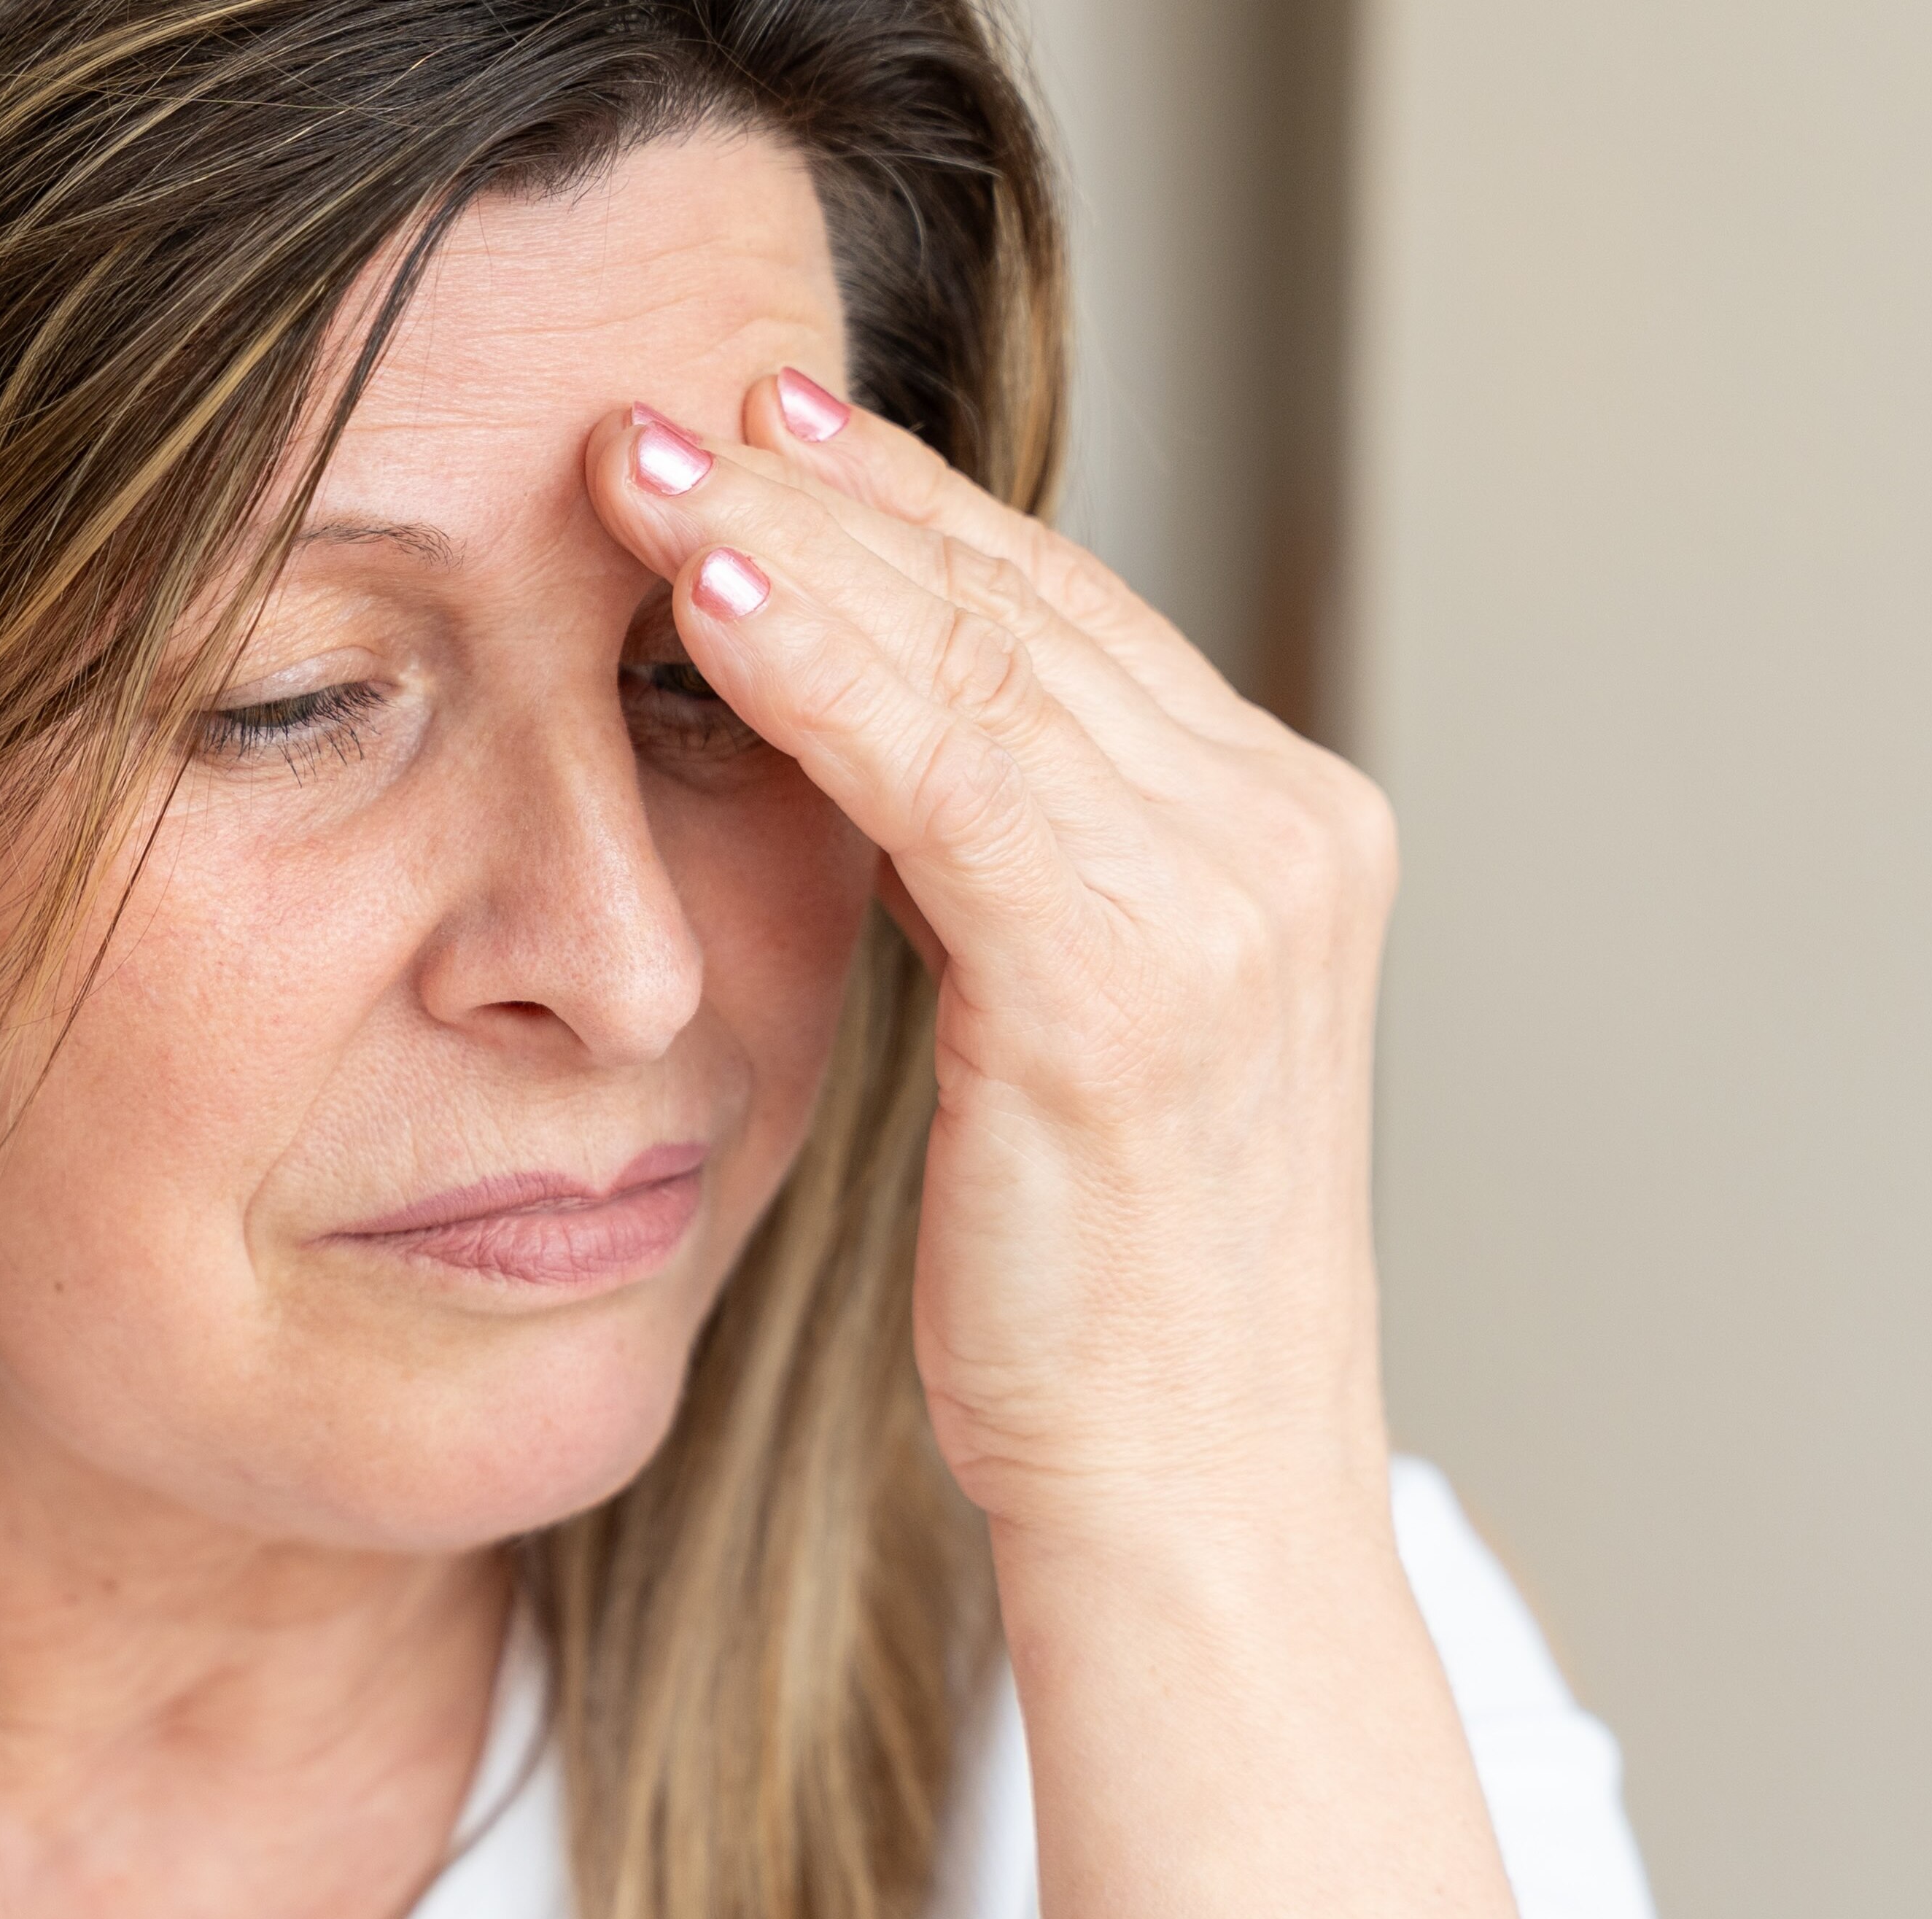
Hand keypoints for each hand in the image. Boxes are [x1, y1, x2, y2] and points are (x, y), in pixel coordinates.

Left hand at [584, 367, 1399, 1560]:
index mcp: (1279, 836)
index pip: (1067, 618)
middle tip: (670, 403)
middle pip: (1024, 607)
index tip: (767, 424)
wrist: (1191, 1502)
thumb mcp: (1058, 1042)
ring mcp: (1229, 901)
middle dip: (838, 491)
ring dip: (799, 546)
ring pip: (981, 662)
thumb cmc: (1098, 1305)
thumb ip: (1005, 878)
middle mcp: (1285, 836)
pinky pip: (947, 777)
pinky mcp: (1133, 985)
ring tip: (647, 466)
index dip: (909, 510)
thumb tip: (871, 746)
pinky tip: (712, 600)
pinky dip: (821, 669)